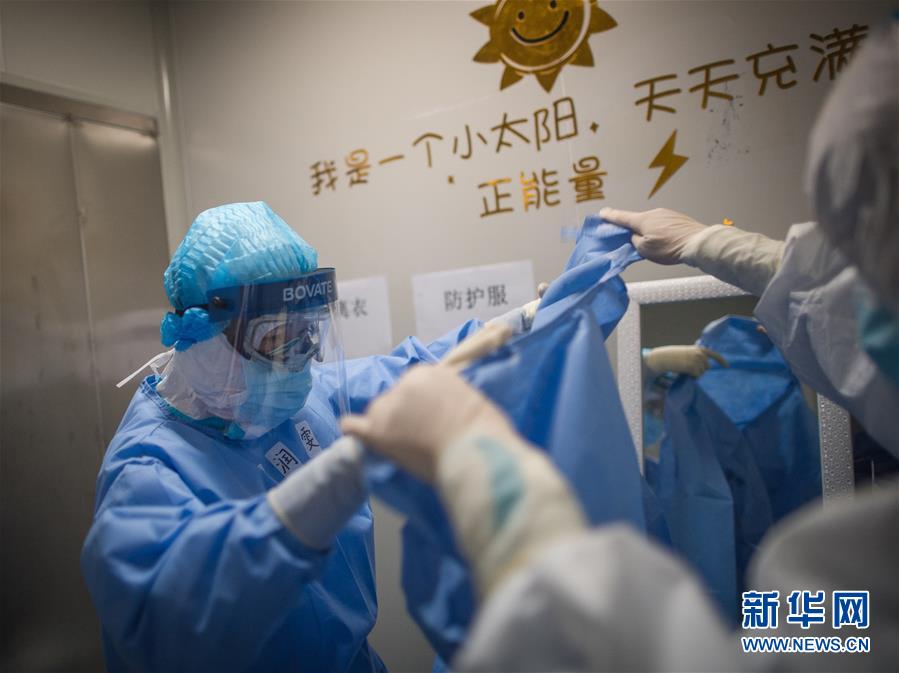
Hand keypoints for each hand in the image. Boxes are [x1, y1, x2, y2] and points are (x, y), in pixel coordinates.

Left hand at [341, 365, 515, 481]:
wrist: (473, 451)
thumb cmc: (483, 430)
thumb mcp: (468, 399)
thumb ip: (447, 398)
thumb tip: (443, 411)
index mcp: (428, 372)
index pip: (413, 386)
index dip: (421, 405)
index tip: (431, 419)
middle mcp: (403, 383)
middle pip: (394, 398)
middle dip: (404, 415)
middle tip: (419, 436)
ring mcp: (387, 407)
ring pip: (376, 414)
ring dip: (386, 427)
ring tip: (403, 446)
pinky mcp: (376, 431)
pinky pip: (352, 426)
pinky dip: (355, 432)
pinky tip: (360, 438)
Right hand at [600, 207, 707, 263]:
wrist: (698, 243)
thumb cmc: (670, 247)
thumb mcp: (645, 250)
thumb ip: (634, 242)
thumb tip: (635, 236)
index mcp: (642, 220)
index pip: (621, 217)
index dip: (610, 216)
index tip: (602, 214)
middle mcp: (653, 213)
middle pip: (636, 220)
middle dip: (631, 227)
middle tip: (628, 238)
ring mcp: (666, 214)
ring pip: (650, 222)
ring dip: (647, 230)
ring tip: (652, 244)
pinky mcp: (677, 218)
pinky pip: (662, 223)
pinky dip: (658, 230)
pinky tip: (664, 240)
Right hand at [643, 345, 728, 376]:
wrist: (665, 357)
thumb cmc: (675, 356)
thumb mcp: (689, 352)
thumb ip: (698, 356)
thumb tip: (707, 366)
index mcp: (700, 349)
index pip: (715, 355)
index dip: (722, 361)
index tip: (727, 367)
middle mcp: (700, 354)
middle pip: (707, 367)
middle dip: (701, 369)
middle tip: (689, 367)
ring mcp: (697, 360)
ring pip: (702, 372)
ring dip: (695, 373)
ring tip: (685, 369)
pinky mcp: (693, 367)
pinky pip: (697, 376)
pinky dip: (692, 376)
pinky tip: (685, 372)